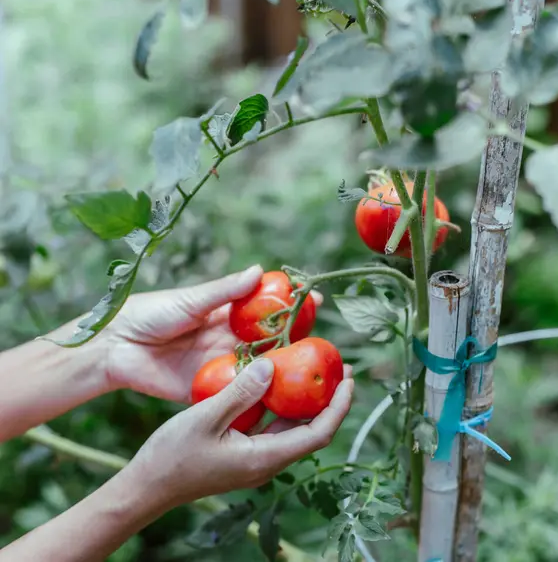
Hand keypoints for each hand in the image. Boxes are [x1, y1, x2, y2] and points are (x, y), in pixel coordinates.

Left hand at [101, 265, 321, 402]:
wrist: (116, 347)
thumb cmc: (152, 313)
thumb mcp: (191, 299)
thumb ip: (224, 291)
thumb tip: (260, 270)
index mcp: (225, 314)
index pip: (266, 309)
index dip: (291, 304)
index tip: (316, 299)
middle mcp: (229, 339)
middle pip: (269, 340)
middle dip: (297, 340)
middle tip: (325, 343)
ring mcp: (221, 365)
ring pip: (258, 368)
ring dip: (282, 371)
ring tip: (315, 375)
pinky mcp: (208, 389)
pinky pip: (237, 394)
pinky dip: (257, 396)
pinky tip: (282, 401)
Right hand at [127, 358, 353, 505]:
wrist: (148, 486)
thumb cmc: (172, 455)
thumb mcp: (205, 418)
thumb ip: (240, 392)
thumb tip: (272, 366)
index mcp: (264, 458)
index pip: (318, 434)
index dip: (338, 407)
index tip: (349, 380)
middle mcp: (267, 461)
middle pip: (311, 430)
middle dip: (330, 400)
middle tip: (340, 368)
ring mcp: (256, 458)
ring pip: (293, 427)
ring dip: (308, 401)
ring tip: (315, 370)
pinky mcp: (244, 452)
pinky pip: (272, 426)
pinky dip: (282, 404)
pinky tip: (278, 382)